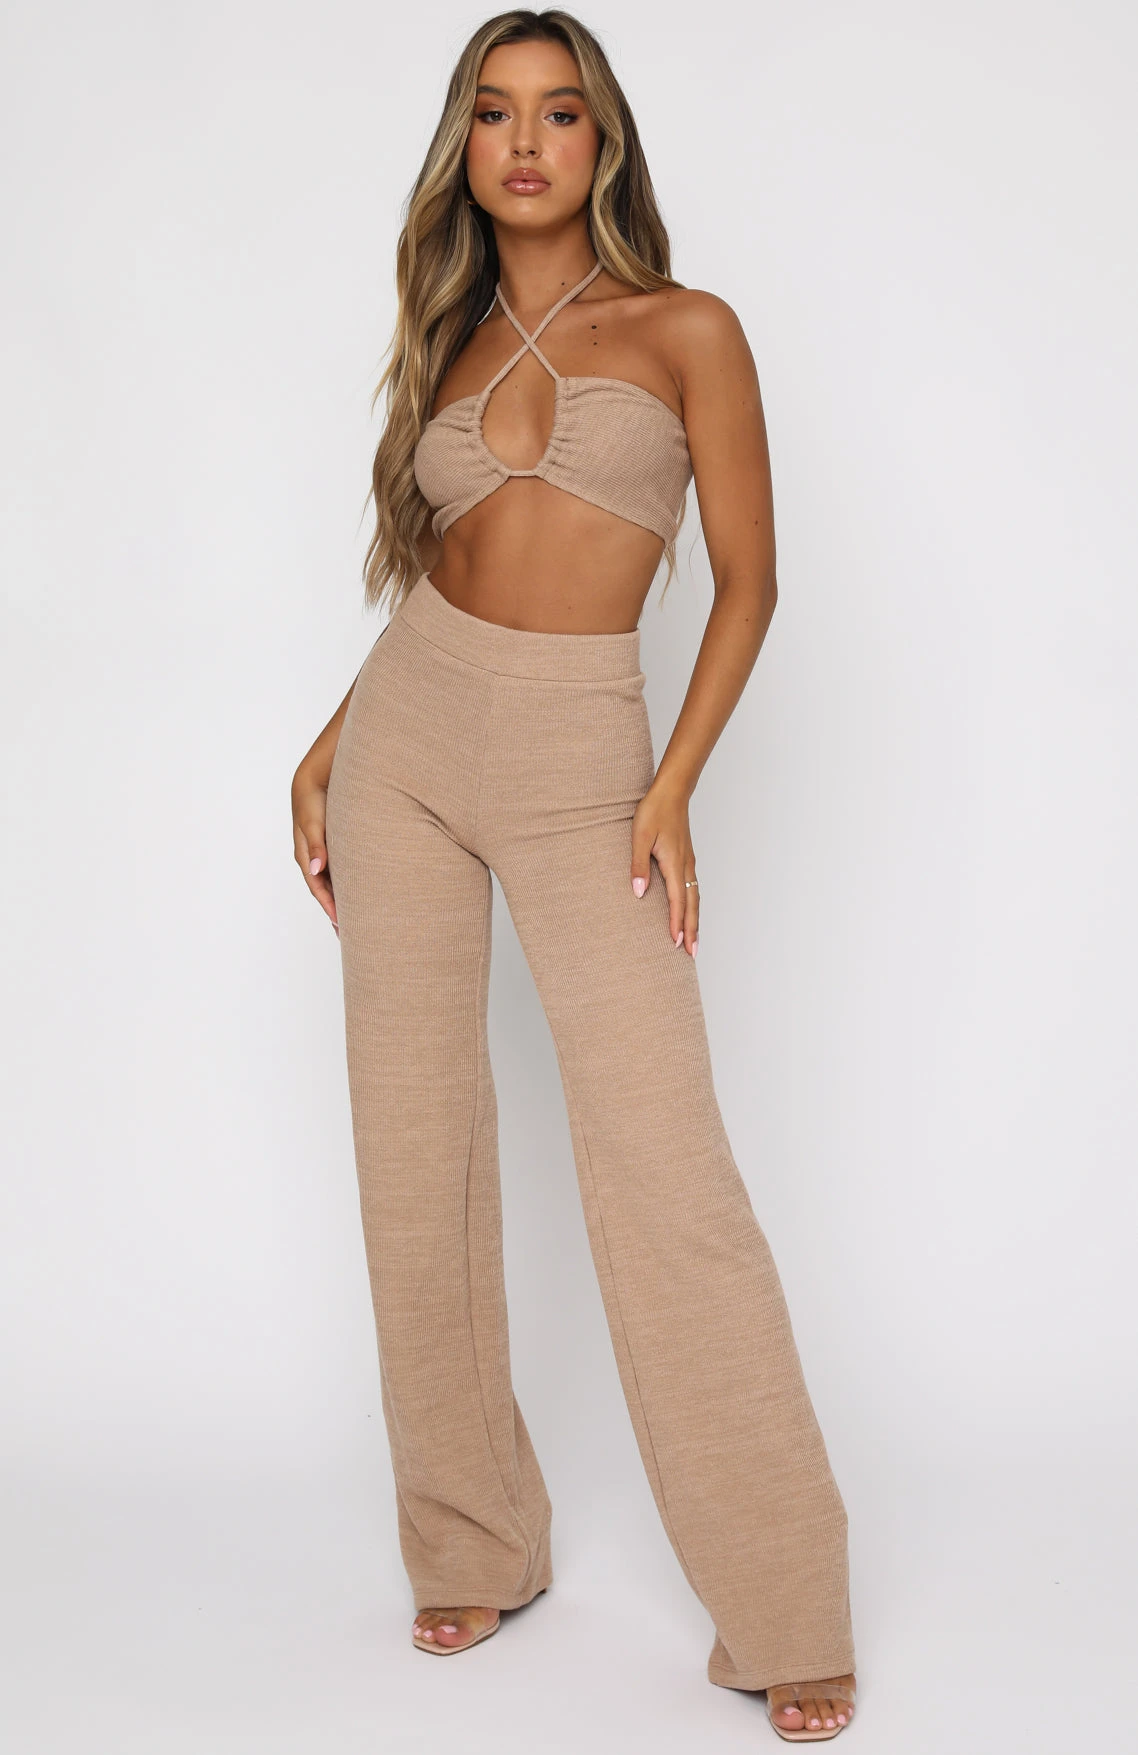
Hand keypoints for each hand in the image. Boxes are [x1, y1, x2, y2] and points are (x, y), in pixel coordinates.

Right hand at [292, 763, 337, 935]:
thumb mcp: (313, 822)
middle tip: (348, 934)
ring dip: (341, 900)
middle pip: (324, 891)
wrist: (314, 778)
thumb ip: (316, 845)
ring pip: (331, 883)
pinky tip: (357, 891)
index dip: (329, 907)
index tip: (341, 924)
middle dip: (335, 911)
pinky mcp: (331, 845)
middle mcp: (313, 857)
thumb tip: (316, 870)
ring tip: (354, 920)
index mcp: (306, 855)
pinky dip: (345, 884)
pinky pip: (338, 871)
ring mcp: (321, 852)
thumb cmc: (313, 800)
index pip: (318, 889)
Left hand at [630, 777, 698, 955]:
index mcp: (674, 863)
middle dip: (691, 930)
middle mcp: (685, 866)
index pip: (677, 900)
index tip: (675, 943)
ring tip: (693, 940)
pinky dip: (693, 905)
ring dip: (695, 920)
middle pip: (692, 904)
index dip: (676, 923)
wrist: (671, 792)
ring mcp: (688, 862)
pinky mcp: (686, 858)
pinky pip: (693, 888)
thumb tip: (639, 892)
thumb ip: (638, 865)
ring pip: (695, 897)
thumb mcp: (639, 836)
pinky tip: (690, 911)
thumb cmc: (654, 811)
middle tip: (691, 953)